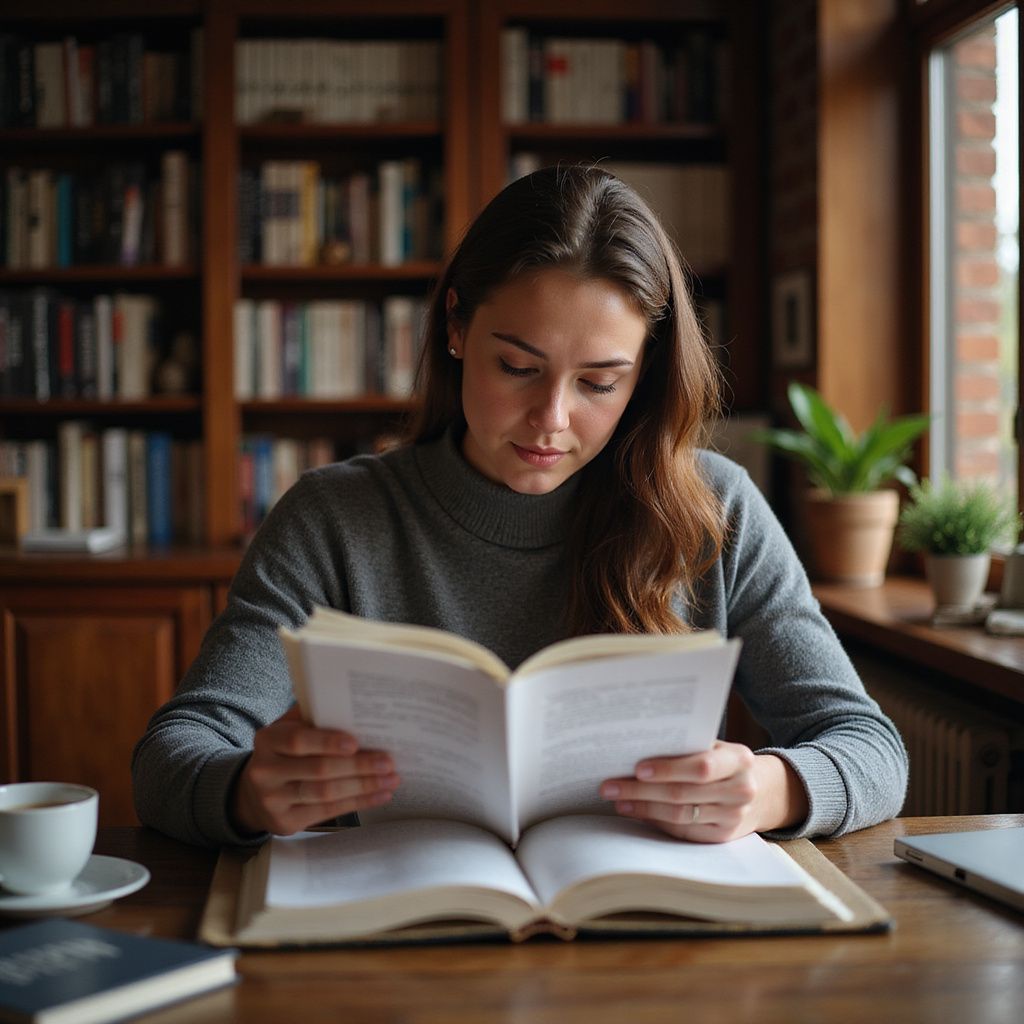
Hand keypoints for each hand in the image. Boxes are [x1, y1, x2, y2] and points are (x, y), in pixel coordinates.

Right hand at [231, 706, 399, 835]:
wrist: (253, 794)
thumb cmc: (284, 753)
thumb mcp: (288, 730)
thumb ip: (314, 719)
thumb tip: (356, 711)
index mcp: (267, 740)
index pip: (298, 741)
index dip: (328, 742)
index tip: (356, 742)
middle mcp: (266, 771)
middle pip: (318, 770)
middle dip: (358, 766)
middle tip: (388, 762)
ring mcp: (274, 800)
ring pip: (326, 793)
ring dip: (364, 786)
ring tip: (391, 779)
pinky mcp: (286, 822)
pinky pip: (328, 812)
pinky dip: (358, 803)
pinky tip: (380, 795)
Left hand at [599, 743, 807, 842]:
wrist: (762, 791)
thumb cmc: (725, 761)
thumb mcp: (716, 747)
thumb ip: (687, 747)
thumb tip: (636, 749)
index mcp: (739, 759)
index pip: (701, 767)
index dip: (668, 769)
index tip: (637, 768)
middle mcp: (740, 790)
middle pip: (683, 794)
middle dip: (641, 790)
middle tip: (610, 786)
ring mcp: (733, 817)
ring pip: (680, 815)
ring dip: (643, 808)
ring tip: (617, 799)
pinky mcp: (722, 837)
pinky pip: (684, 832)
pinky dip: (657, 821)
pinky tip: (636, 812)